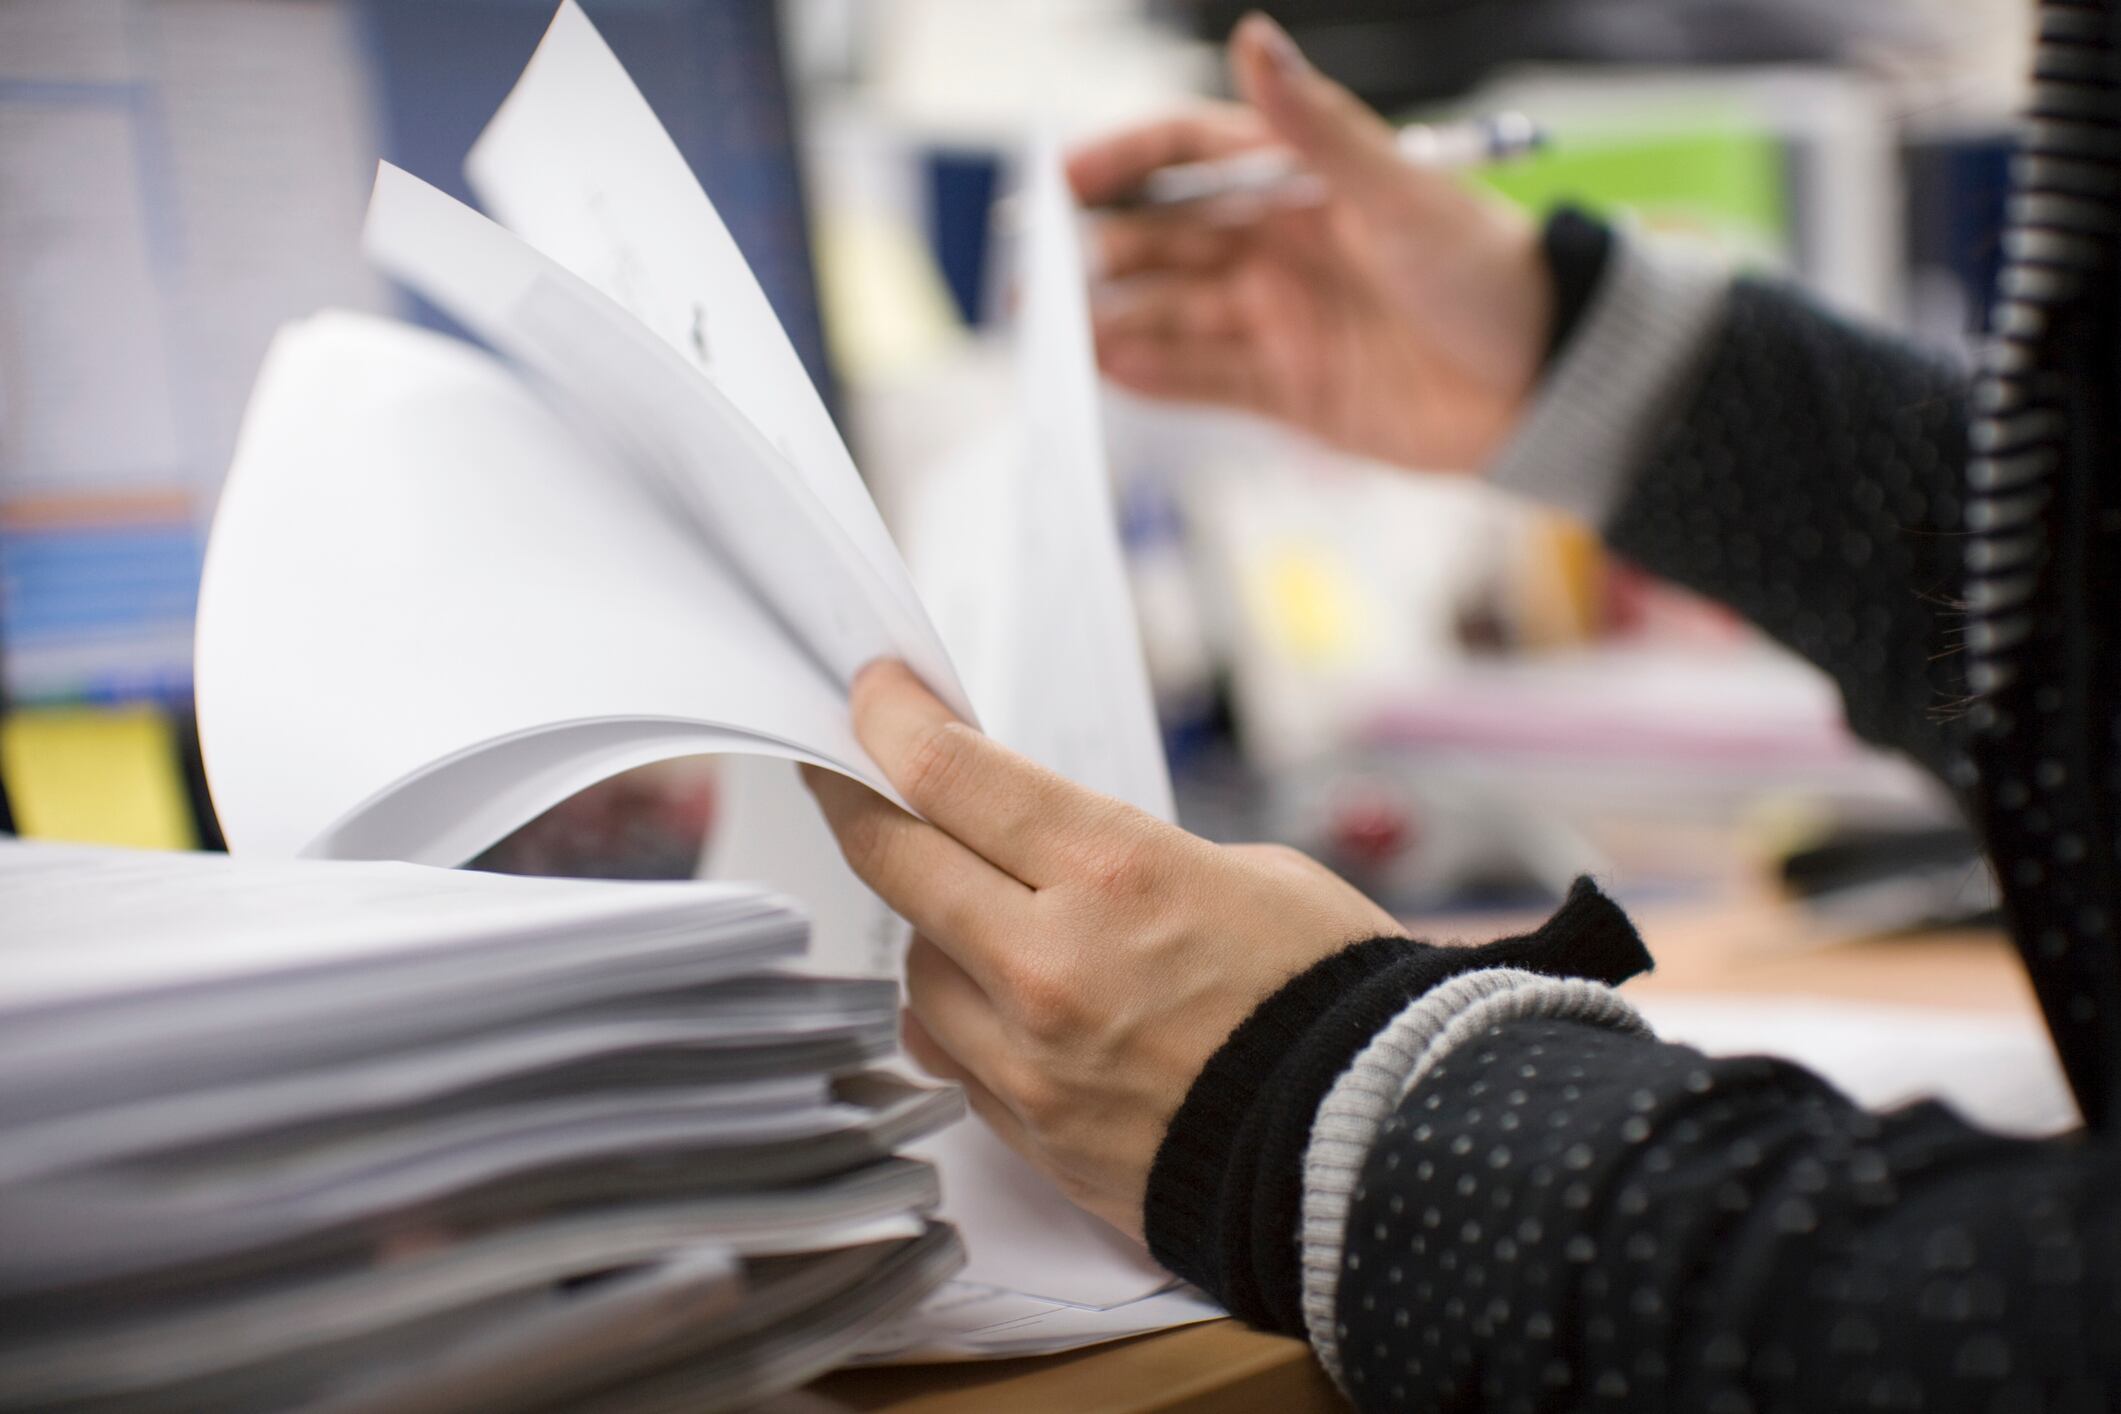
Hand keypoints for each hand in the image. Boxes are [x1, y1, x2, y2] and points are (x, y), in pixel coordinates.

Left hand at [802, 662, 1404, 1239]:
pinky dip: (964, 1022)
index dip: (890, 722)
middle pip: (897, 865)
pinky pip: (953, 1059)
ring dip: (932, 935)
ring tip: (983, 919)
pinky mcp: (1031, 1134)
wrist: (1375, 1148)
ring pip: (915, 973)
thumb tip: (1040, 856)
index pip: (952, 777)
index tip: (871, 697)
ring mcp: (1031, 1061)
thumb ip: (1121, 859)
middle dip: (859, 806)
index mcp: (1115, 874)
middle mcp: (1051, 965)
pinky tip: (1007, 1008)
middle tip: (844, 777)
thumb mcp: (1248, 872)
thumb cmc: (1331, 996)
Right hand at [1068, 12, 1550, 472]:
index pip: (1188, 159)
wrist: (1547, 383)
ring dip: (1111, 315)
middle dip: (1095, 250)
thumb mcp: (1399, 189)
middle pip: (1164, 239)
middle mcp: (1279, 247)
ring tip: (1052, 328)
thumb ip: (1314, 125)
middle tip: (1033, 271)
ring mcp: (1279, 319)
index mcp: (1301, 184)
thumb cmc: (1490, 272)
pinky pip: (1202, 379)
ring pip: (1172, 311)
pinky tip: (1106, 367)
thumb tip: (1254, 37)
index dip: (1123, 164)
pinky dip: (1153, 374)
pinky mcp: (1289, 389)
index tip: (1065, 182)